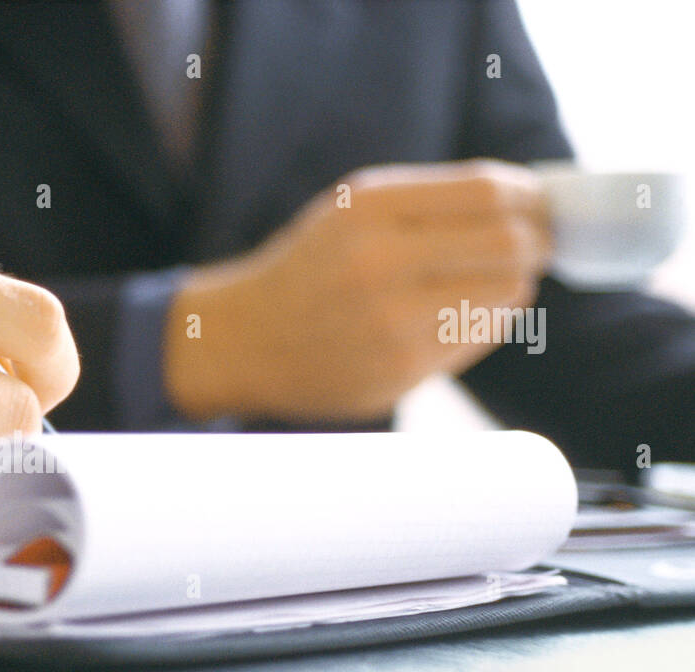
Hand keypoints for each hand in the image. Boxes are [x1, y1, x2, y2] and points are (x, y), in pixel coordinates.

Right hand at [163, 159, 551, 420]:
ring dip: (511, 288)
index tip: (539, 206)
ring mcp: (390, 321)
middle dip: (536, 244)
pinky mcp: (399, 369)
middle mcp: (379, 262)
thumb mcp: (353, 211)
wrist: (244, 340)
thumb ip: (432, 201)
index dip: (530, 198)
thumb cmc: (310, 268)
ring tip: (485, 285)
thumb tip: (532, 205)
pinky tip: (449, 319)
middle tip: (536, 247)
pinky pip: (478, 338)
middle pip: (509, 245)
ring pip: (505, 296)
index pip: (488, 191)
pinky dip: (481, 324)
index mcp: (368, 208)